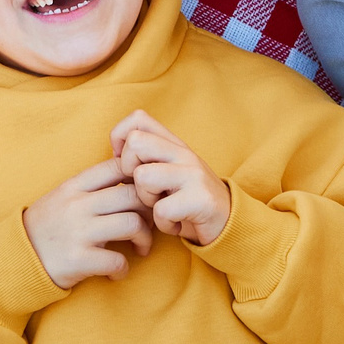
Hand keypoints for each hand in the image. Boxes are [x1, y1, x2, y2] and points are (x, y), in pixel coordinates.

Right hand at [21, 158, 153, 287]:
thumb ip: (91, 186)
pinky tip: (117, 271)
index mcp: (74, 185)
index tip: (144, 194)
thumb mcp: (62, 196)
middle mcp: (77, 204)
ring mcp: (78, 231)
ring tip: (140, 248)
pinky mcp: (79, 259)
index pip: (117, 166)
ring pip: (131, 224)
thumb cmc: (47, 226)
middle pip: (132, 195)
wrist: (15, 257)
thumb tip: (129, 177)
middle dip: (149, 210)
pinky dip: (124, 268)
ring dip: (144, 238)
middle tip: (149, 225)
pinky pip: (117, 260)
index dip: (139, 177)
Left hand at [110, 111, 230, 246]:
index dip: (121, 138)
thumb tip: (114, 155)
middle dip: (129, 169)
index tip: (126, 164)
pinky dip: (163, 224)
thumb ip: (148, 158)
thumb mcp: (169, 173)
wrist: (229, 225)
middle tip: (144, 188)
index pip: (138, 119)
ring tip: (161, 207)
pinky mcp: (200, 200)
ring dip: (146, 199)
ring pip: (143, 176)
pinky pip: (161, 210)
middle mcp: (184, 153)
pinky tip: (175, 224)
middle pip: (135, 142)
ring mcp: (193, 174)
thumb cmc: (188, 201)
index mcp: (174, 144)